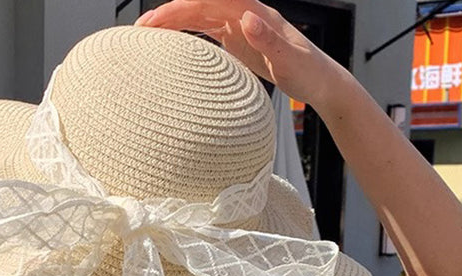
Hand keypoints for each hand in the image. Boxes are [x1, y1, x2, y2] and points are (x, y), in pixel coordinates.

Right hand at [135, 0, 347, 106]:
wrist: (321, 82)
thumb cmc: (308, 73)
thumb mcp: (289, 61)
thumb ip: (268, 41)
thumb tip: (245, 18)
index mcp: (254, 13)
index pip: (208, 1)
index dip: (179, 8)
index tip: (155, 22)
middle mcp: (244, 14)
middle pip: (199, 6)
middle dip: (168, 14)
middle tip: (139, 30)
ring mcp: (240, 26)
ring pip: (199, 16)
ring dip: (173, 23)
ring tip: (146, 37)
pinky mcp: (239, 41)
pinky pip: (206, 31)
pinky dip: (187, 34)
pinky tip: (170, 45)